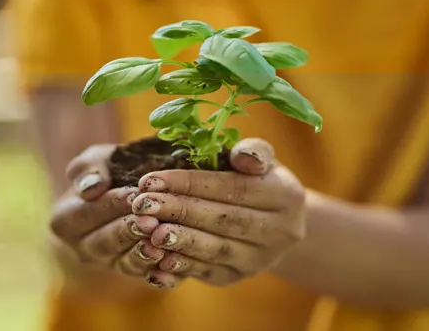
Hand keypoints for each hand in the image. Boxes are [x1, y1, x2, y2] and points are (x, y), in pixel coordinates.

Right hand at [50, 145, 164, 279]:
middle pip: (106, 242)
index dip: (112, 204)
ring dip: (144, 255)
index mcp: (65, 222)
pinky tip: (173, 262)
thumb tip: (92, 187)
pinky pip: (147, 278)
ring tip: (161, 243)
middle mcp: (84, 249)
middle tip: (151, 221)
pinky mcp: (135, 275)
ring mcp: (109, 264)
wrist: (126, 193)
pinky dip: (160, 273)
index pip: (87, 214)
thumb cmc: (109, 171)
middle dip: (130, 231)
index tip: (134, 195)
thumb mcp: (95, 160)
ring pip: (125, 263)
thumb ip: (88, 168)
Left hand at [132, 138, 306, 288]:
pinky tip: (156, 258)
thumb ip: (252, 152)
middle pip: (223, 220)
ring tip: (147, 230)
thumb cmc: (257, 179)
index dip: (191, 183)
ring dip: (177, 241)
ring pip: (214, 250)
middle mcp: (280, 232)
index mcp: (287, 195)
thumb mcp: (260, 159)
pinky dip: (180, 267)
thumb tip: (243, 157)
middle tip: (142, 204)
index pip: (234, 189)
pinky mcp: (237, 277)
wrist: (274, 222)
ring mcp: (260, 259)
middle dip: (178, 211)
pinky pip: (207, 273)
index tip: (153, 179)